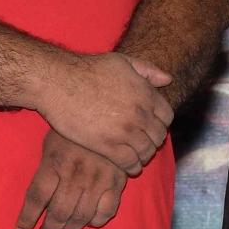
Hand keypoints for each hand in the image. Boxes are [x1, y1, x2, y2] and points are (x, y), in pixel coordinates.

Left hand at [17, 129, 126, 228]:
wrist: (109, 114)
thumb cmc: (72, 132)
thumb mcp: (51, 144)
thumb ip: (44, 170)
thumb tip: (36, 202)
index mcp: (56, 162)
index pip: (37, 197)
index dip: (27, 218)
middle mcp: (76, 173)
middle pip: (59, 212)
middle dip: (50, 228)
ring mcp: (99, 178)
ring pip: (81, 216)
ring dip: (70, 228)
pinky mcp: (118, 181)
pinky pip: (107, 211)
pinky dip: (97, 221)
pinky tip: (90, 220)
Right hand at [32, 52, 174, 175]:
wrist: (60, 82)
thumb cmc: (89, 69)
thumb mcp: (124, 62)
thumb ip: (148, 71)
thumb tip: (168, 80)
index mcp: (146, 94)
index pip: (167, 117)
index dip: (161, 123)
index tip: (152, 127)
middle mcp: (140, 114)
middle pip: (158, 136)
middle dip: (153, 140)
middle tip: (145, 144)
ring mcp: (125, 131)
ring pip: (146, 151)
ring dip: (144, 155)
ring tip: (138, 156)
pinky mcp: (107, 146)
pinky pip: (129, 162)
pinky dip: (132, 167)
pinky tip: (129, 166)